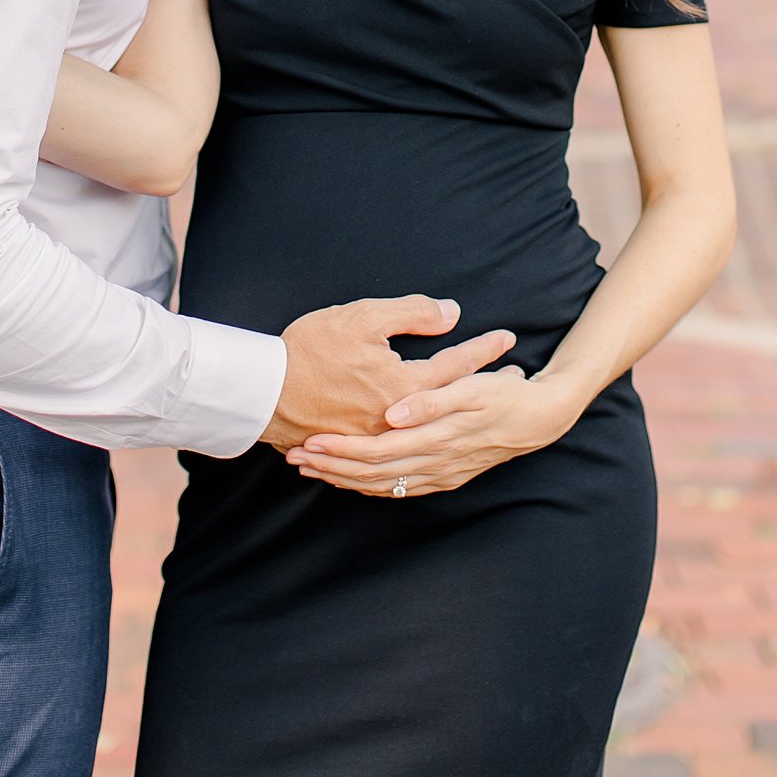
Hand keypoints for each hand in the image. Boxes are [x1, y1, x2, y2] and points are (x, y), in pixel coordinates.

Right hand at [260, 296, 515, 454]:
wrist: (262, 390)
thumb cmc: (310, 349)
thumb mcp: (362, 318)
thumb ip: (411, 314)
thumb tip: (451, 313)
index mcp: (403, 388)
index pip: (456, 367)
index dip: (483, 350)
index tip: (508, 338)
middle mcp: (396, 423)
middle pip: (452, 408)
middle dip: (486, 391)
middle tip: (515, 380)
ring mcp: (377, 444)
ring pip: (431, 440)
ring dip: (460, 426)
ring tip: (486, 417)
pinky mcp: (356, 454)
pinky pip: (401, 464)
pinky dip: (428, 453)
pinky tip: (432, 454)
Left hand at [286, 368, 582, 496]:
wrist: (541, 418)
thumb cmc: (504, 395)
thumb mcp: (473, 390)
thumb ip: (432, 402)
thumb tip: (394, 414)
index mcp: (436, 439)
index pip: (377, 451)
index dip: (341, 450)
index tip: (309, 442)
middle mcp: (435, 464)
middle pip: (372, 473)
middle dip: (332, 468)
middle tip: (294, 458)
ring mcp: (440, 475)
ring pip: (383, 485)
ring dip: (345, 478)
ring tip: (310, 468)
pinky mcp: (445, 477)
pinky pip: (400, 489)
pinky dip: (370, 486)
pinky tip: (352, 480)